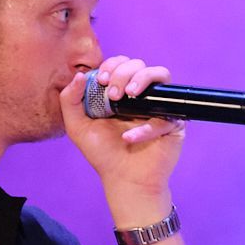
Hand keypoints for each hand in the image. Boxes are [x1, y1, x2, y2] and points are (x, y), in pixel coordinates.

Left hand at [60, 55, 185, 198]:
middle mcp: (141, 95)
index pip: (121, 64)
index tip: (103, 80)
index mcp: (120, 91)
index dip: (113, 65)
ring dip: (143, 78)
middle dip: (124, 73)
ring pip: (161, 75)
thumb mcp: (78, 127)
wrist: (124, 180)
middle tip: (114, 95)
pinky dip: (147, 126)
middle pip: (139, 65)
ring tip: (129, 95)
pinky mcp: (174, 122)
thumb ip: (70, 100)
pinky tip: (129, 138)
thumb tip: (80, 74)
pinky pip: (167, 113)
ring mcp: (159, 106)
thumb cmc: (104, 154)